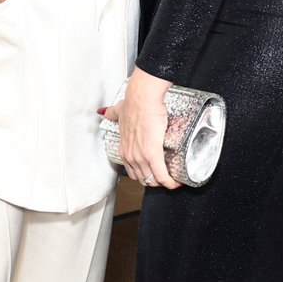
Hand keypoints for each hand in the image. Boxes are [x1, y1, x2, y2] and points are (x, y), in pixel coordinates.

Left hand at [103, 66, 179, 189]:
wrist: (143, 98)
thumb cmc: (134, 103)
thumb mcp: (119, 111)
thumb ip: (113, 113)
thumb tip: (106, 112)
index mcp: (124, 149)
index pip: (133, 172)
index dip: (145, 175)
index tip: (154, 173)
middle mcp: (130, 156)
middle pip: (143, 178)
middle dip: (155, 181)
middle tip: (167, 176)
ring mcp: (140, 157)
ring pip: (153, 179)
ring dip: (164, 182)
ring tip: (174, 179)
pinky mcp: (153, 154)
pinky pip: (162, 176)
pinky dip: (170, 182)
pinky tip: (177, 183)